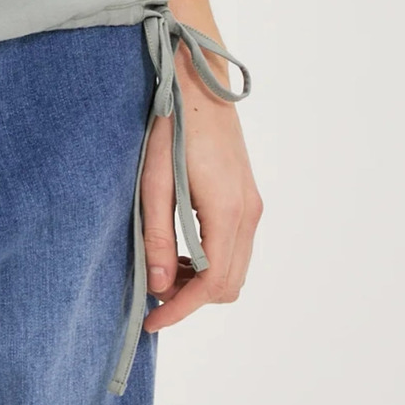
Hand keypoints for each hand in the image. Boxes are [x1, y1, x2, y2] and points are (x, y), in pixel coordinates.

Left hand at [140, 63, 262, 334]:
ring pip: (236, 269)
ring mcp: (253, 205)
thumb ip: (159, 238)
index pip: (212, 285)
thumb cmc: (172, 128)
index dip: (181, 310)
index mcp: (227, 213)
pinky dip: (212, 261)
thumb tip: (158, 288)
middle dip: (192, 300)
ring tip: (164, 271)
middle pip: (229, 285)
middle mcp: (249, 214)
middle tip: (154, 295)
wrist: (198, 83)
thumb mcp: (154, 183)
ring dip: (203, 282)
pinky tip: (182, 248)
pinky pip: (236, 247)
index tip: (151, 321)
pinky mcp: (248, 197)